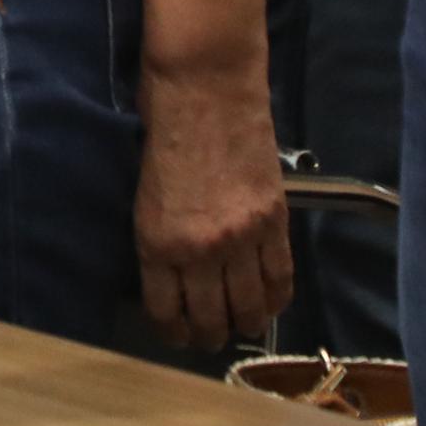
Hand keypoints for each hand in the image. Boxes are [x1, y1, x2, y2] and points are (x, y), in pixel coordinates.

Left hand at [135, 57, 295, 343]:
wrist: (205, 87)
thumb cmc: (162, 127)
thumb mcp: (144, 191)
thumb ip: (159, 237)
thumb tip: (170, 275)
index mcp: (156, 241)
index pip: (165, 310)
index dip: (172, 331)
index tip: (175, 335)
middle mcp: (199, 249)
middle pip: (210, 319)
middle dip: (208, 336)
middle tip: (209, 338)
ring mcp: (241, 239)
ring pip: (251, 308)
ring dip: (245, 324)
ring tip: (241, 326)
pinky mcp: (275, 223)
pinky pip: (282, 279)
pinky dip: (277, 299)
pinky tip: (270, 304)